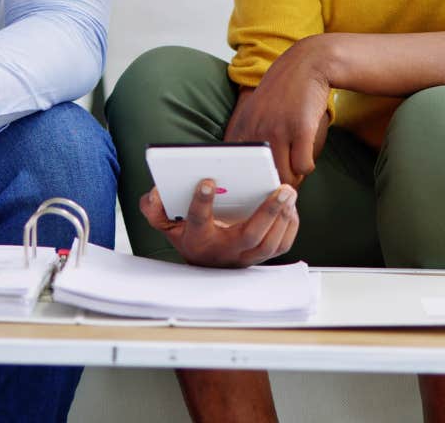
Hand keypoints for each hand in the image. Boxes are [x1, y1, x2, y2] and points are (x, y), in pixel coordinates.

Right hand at [138, 179, 298, 267]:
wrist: (204, 263)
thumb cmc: (189, 235)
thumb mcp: (164, 222)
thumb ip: (154, 208)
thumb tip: (155, 193)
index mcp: (198, 239)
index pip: (198, 221)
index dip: (201, 202)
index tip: (208, 181)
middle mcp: (224, 251)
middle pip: (249, 235)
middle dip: (267, 211)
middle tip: (282, 187)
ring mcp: (245, 257)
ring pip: (270, 243)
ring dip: (283, 217)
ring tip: (289, 192)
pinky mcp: (261, 257)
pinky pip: (281, 245)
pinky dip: (289, 226)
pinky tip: (291, 206)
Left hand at [225, 35, 335, 185]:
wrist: (307, 64)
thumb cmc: (282, 93)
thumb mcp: (255, 111)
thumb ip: (248, 137)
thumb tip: (249, 174)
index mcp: (242, 127)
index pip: (236, 168)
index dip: (246, 183)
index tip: (256, 186)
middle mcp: (256, 130)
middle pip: (263, 178)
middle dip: (273, 185)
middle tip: (281, 183)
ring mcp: (278, 130)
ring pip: (285, 176)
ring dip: (293, 177)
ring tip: (295, 166)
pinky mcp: (301, 130)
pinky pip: (304, 167)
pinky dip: (307, 166)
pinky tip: (307, 155)